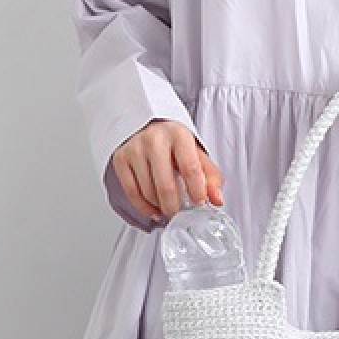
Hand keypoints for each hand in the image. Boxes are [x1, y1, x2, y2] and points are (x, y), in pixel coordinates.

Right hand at [110, 119, 225, 221]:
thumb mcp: (196, 153)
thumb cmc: (174, 142)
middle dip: (174, 206)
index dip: (197, 190)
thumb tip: (217, 200)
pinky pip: (132, 192)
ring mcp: (135, 149)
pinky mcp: (121, 159)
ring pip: (148, 191)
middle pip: (166, 185)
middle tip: (180, 212)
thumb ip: (210, 176)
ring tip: (168, 207)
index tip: (199, 203)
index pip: (190, 168)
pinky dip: (144, 207)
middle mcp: (154, 140)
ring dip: (160, 206)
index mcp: (178, 135)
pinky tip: (154, 210)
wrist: (147, 126)